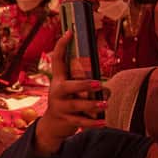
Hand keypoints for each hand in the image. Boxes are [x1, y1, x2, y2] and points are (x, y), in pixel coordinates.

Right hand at [34, 31, 106, 154]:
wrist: (53, 125)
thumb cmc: (67, 102)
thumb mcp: (70, 91)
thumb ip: (83, 85)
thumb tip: (104, 88)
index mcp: (58, 81)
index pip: (58, 60)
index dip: (61, 46)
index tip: (70, 32)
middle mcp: (57, 92)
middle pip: (68, 87)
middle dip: (84, 85)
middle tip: (99, 84)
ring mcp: (60, 107)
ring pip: (77, 106)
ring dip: (92, 105)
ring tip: (105, 104)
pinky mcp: (66, 120)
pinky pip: (81, 122)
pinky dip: (93, 123)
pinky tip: (104, 121)